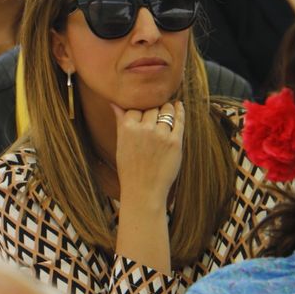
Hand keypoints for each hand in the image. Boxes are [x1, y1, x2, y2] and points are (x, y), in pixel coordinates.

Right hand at [110, 100, 183, 274]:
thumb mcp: (120, 143)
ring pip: (167, 110)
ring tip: (167, 110)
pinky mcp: (175, 142)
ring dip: (167, 108)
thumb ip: (120, 120)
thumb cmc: (129, 169)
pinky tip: (179, 106)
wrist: (143, 191)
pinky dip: (180, 111)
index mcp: (127, 128)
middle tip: (156, 112)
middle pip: (152, 107)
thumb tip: (114, 102)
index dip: (141, 109)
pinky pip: (179, 120)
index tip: (144, 111)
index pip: (136, 106)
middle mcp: (144, 129)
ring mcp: (161, 135)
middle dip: (154, 109)